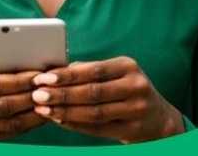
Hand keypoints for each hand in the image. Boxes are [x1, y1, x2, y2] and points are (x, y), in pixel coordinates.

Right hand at [0, 61, 45, 140]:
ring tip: (52, 101)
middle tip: (52, 87)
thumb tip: (21, 64)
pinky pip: (11, 133)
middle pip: (6, 104)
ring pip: (11, 122)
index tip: (40, 74)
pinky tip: (40, 115)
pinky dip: (29, 124)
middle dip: (32, 96)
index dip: (20, 80)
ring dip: (35, 113)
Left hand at [30, 56, 183, 143]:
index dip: (65, 75)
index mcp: (128, 67)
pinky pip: (99, 129)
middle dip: (61, 94)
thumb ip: (87, 70)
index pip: (92, 70)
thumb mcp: (114, 74)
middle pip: (92, 92)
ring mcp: (137, 110)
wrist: (159, 119)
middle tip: (37, 95)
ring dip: (65, 111)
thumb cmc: (125, 89)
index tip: (42, 78)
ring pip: (94, 113)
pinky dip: (76, 124)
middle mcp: (136, 87)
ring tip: (44, 109)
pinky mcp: (134, 130)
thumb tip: (51, 70)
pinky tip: (59, 120)